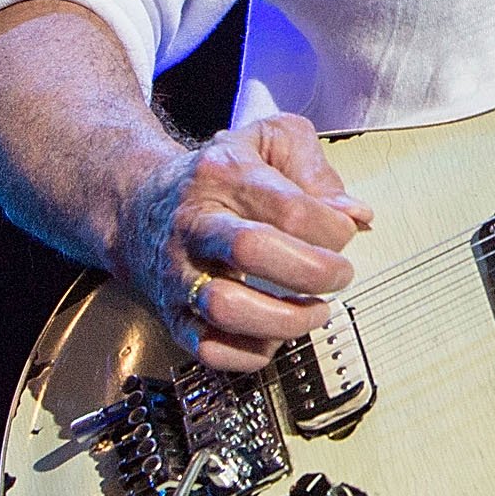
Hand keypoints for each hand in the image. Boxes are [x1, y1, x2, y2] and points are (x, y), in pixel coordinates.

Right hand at [111, 113, 373, 372]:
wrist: (139, 207)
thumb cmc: (220, 175)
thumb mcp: (270, 141)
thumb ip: (317, 170)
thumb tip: (355, 215)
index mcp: (225, 175)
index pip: (290, 208)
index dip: (333, 229)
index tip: (346, 233)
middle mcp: (196, 225)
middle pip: (251, 250)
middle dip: (312, 271)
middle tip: (339, 276)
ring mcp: (180, 274)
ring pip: (224, 307)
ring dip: (284, 320)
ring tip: (313, 312)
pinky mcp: (173, 315)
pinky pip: (209, 348)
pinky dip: (251, 353)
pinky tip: (275, 335)